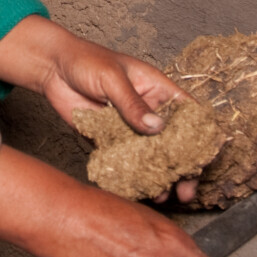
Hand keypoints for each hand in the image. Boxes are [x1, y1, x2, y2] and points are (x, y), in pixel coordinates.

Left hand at [0, 15, 197, 202]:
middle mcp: (148, 110)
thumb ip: (133, 104)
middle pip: (173, 142)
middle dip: (182, 167)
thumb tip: (157, 127)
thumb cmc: (86, 61)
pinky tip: (136, 190)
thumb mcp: (112, 79)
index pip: (187, 113)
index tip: (204, 158)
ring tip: (161, 195)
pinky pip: (125, 161)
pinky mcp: (110, 140)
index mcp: (157, 89)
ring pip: (151, 156)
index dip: (199, 135)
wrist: (52, 69)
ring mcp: (130, 127)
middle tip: (186, 190)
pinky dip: (132, 176)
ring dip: (157, 176)